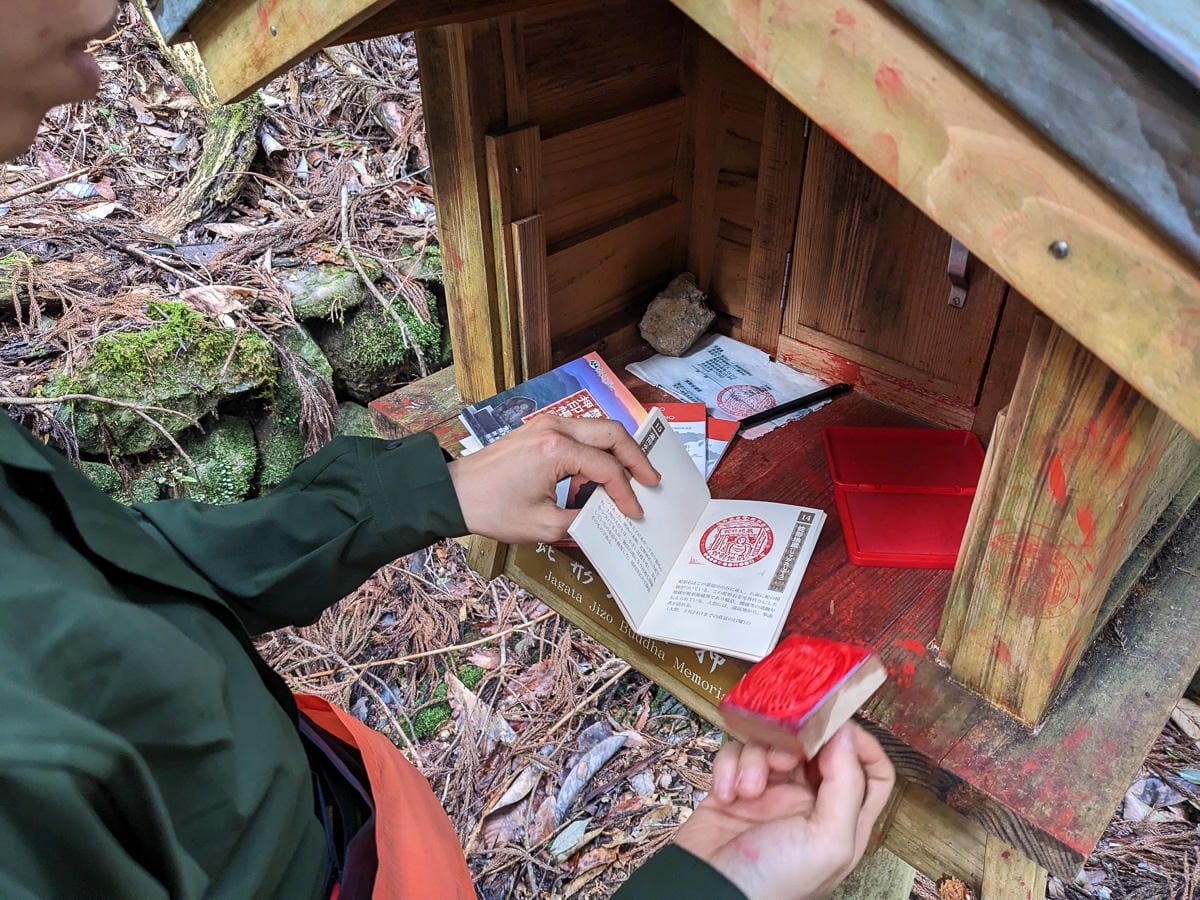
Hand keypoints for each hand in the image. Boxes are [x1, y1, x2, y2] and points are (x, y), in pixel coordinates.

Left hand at [446, 415, 659, 543]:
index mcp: (556, 450)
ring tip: (627, 481)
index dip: (626, 493)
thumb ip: (582, 521)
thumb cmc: (492, 508)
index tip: (634, 513)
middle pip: (613, 433)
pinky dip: (594, 452)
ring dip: (617, 452)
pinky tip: (591, 481)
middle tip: (651, 481)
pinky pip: (580, 433)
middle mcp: (555, 428)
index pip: (608, 468)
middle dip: (637, 458)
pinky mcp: (540, 429)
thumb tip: (606, 519)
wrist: (453, 492)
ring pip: (599, 428)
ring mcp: (546, 424)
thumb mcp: (543, 525)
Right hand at [675, 724, 894, 899]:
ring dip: (755, 760)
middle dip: (798, 744)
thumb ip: (846, 786)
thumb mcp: (826, 842)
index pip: (871, 772)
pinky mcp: (735, 786)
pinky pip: (736, 753)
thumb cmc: (774, 882)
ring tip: (748, 789)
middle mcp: (810, 803)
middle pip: (817, 748)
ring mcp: (770, 794)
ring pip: (772, 745)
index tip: (837, 728)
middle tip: (784, 757)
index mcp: (842, 819)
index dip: (861, 746)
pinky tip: (725, 794)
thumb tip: (848, 735)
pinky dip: (728, 766)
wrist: (706, 892)